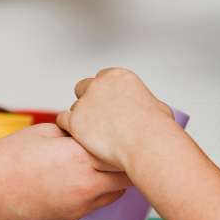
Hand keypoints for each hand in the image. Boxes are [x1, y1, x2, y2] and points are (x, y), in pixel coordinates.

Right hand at [0, 124, 130, 219]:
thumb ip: (73, 134)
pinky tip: (72, 186)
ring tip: (96, 172)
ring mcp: (76, 208)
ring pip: (110, 197)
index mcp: (81, 158)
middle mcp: (85, 186)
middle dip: (124, 168)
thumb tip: (85, 135)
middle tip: (121, 159)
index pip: (122, 156)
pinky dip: (87, 197)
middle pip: (125, 180)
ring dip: (108, 184)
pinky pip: (88, 209)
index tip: (127, 143)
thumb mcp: (47, 132)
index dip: (126, 149)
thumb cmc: (7, 159)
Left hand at [56, 68, 177, 170]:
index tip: (106, 104)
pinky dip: (68, 128)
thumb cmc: (156, 128)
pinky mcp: (75, 120)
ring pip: (74, 107)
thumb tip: (149, 109)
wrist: (146, 142)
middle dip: (87, 101)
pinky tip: (77, 137)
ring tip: (92, 135)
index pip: (101, 78)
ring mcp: (85, 102)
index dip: (103, 93)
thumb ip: (145, 103)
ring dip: (80, 118)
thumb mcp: (157, 106)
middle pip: (83, 87)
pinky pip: (62, 120)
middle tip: (95, 119)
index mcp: (119, 77)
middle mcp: (99, 85)